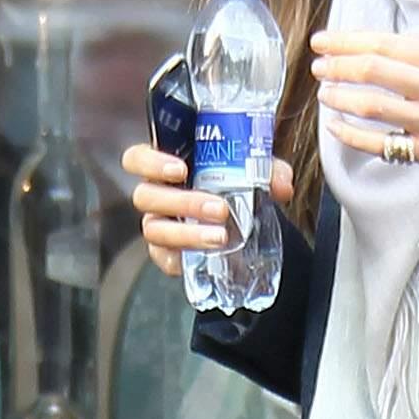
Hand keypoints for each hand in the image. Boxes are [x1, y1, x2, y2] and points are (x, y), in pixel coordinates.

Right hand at [120, 140, 294, 282]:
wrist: (243, 221)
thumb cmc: (235, 184)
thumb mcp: (253, 170)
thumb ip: (268, 170)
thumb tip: (281, 185)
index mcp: (167, 166)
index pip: (136, 159)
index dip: (150, 162)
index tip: (180, 170)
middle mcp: (156, 195)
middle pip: (146, 196)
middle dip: (183, 202)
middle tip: (220, 209)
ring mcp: (158, 225)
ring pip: (154, 230)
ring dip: (187, 233)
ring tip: (221, 237)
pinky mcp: (166, 254)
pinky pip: (164, 259)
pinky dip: (182, 258)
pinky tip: (207, 256)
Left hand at [310, 32, 418, 215]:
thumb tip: (376, 51)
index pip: (384, 43)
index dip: (346, 41)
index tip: (323, 42)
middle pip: (372, 69)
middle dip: (337, 66)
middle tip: (318, 67)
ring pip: (370, 104)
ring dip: (340, 97)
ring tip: (325, 94)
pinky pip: (378, 143)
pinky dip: (350, 134)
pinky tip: (337, 128)